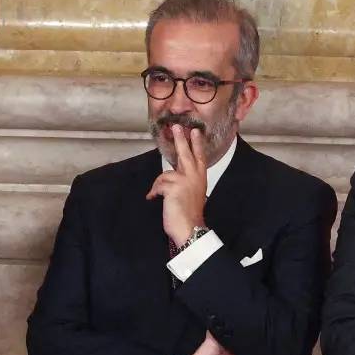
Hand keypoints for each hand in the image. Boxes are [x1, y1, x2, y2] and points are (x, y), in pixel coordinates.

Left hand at [146, 125, 207, 245]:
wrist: (190, 228)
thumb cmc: (189, 213)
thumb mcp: (191, 193)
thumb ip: (185, 181)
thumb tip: (170, 177)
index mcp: (200, 177)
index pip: (199, 157)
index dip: (197, 144)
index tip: (195, 131)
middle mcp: (194, 176)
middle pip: (185, 154)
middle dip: (180, 139)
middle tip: (176, 126)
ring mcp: (184, 180)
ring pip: (165, 174)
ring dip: (158, 186)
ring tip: (158, 196)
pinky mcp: (173, 187)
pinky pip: (158, 185)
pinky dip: (154, 193)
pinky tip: (154, 199)